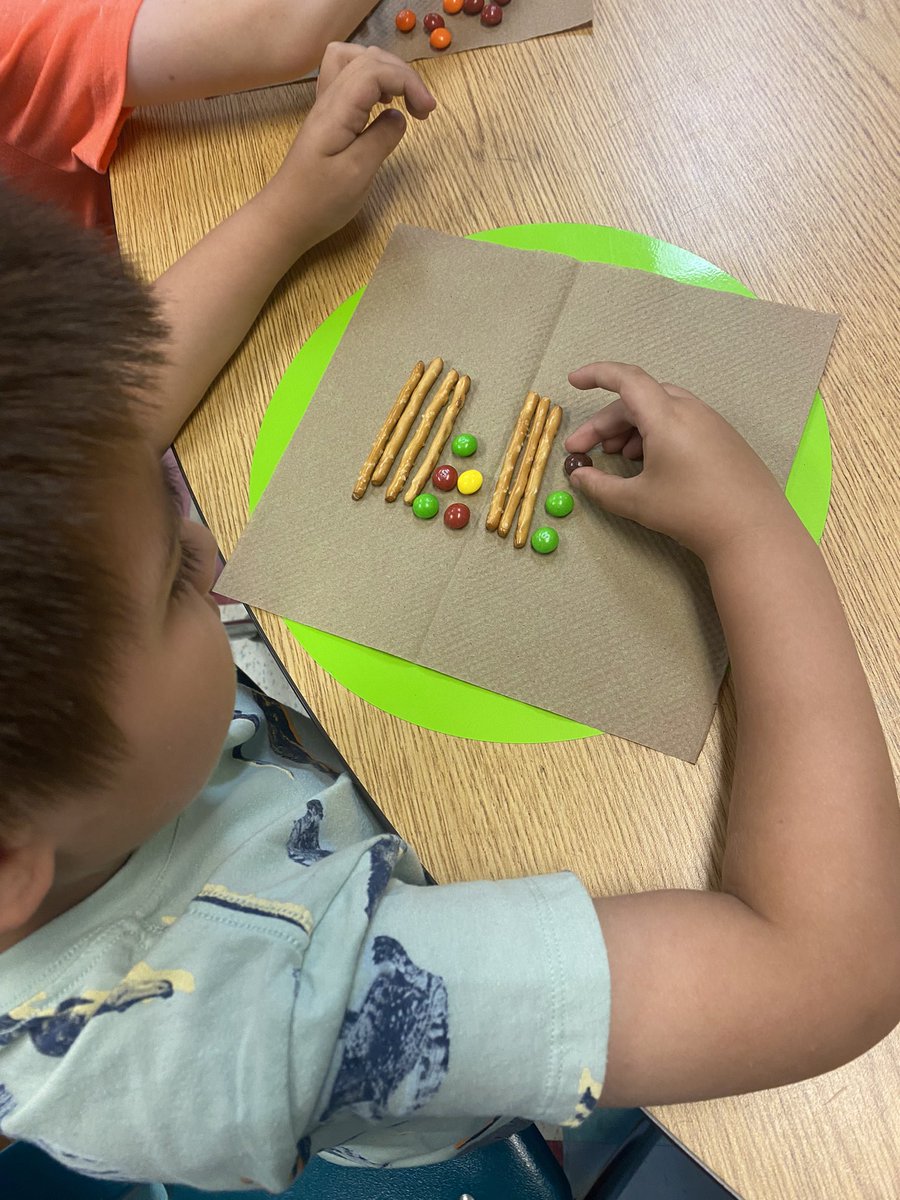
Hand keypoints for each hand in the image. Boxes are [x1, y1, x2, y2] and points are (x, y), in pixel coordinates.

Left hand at [264, 43, 435, 248]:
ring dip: (385, 72)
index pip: (376, 70)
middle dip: (402, 75)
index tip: (427, 112)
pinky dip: (371, 83)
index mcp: (337, 110)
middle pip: (368, 58)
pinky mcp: (328, 119)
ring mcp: (326, 107)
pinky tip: (381, 105)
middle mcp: (329, 99)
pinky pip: (347, 80)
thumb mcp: (356, 175)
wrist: (285, 217)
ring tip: (401, 100)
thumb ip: (381, 139)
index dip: (408, 81)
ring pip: (355, 62)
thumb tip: (398, 116)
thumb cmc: (319, 202)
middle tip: (422, 110)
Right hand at [565, 362, 793, 558]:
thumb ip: (599, 486)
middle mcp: (689, 410)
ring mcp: (710, 422)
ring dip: (632, 428)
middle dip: (607, 422)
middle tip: (584, 448)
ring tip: (618, 456)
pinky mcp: (723, 437)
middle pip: (639, 400)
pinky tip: (650, 462)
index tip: (574, 381)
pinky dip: (657, 434)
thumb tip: (578, 476)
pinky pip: (681, 422)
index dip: (597, 375)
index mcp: (666, 416)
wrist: (752, 529)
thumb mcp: (636, 501)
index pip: (626, 379)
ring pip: (661, 410)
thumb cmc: (690, 511)